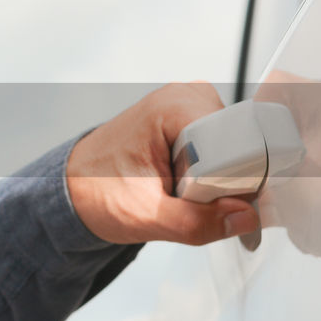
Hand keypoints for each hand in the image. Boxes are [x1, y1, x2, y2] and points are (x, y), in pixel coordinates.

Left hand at [66, 82, 260, 244]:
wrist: (75, 188)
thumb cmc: (97, 191)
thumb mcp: (144, 216)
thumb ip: (196, 222)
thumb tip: (245, 218)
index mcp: (171, 107)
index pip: (233, 142)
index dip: (229, 179)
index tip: (204, 199)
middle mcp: (184, 97)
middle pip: (238, 145)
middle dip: (222, 182)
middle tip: (182, 195)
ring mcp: (189, 107)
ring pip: (236, 152)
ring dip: (216, 182)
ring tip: (177, 189)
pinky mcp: (191, 122)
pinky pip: (225, 152)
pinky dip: (212, 176)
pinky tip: (183, 184)